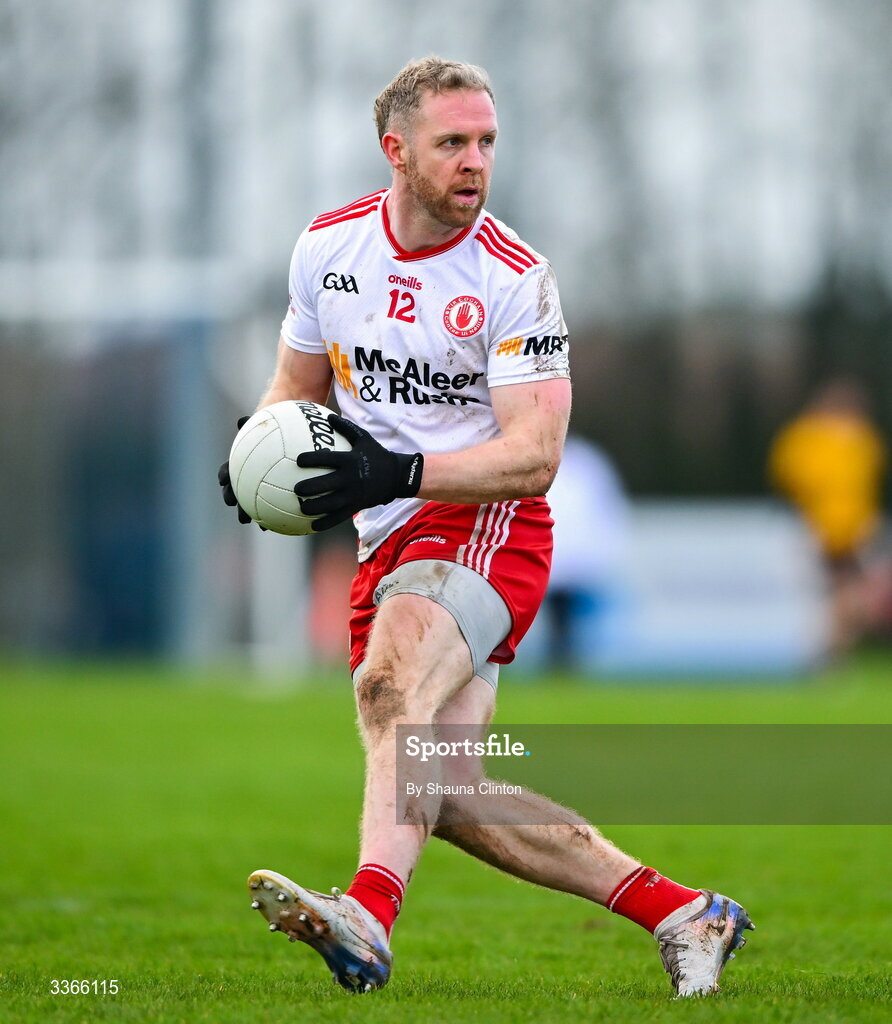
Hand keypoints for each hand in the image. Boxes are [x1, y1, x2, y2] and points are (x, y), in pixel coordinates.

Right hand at [218, 416, 265, 528]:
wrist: (281, 450)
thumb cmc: (269, 438)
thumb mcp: (262, 432)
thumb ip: (252, 426)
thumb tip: (240, 419)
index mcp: (239, 466)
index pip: (227, 471)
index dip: (224, 475)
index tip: (223, 479)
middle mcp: (242, 481)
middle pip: (232, 491)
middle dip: (230, 497)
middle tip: (231, 501)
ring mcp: (253, 492)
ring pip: (246, 505)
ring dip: (245, 513)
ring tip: (247, 519)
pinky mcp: (267, 501)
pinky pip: (267, 511)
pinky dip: (268, 517)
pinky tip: (275, 524)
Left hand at [295, 413, 422, 531]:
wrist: (397, 476)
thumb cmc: (377, 454)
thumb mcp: (364, 438)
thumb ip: (346, 428)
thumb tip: (327, 416)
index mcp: (349, 460)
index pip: (326, 459)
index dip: (310, 460)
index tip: (297, 460)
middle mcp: (350, 478)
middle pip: (324, 484)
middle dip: (308, 488)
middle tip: (296, 489)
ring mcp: (353, 494)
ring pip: (329, 504)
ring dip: (313, 507)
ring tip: (301, 507)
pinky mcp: (357, 506)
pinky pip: (338, 517)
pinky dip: (325, 523)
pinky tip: (312, 527)